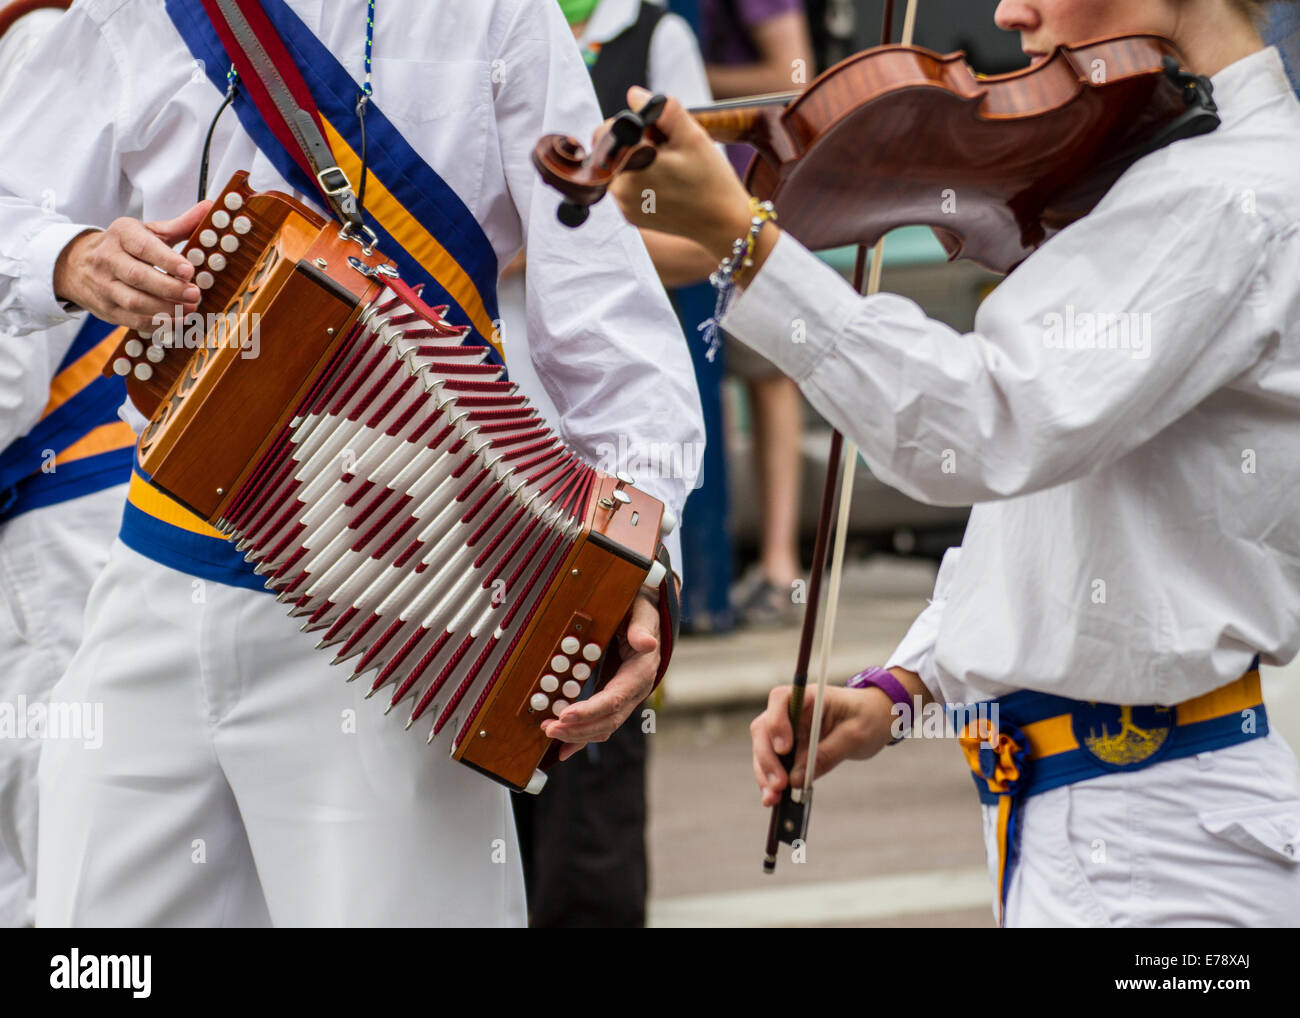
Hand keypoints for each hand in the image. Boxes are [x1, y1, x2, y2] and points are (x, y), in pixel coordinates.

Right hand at [52, 201, 212, 331]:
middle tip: (194, 294)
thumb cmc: (124, 247)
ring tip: (189, 308)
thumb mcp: (147, 231)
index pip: (143, 247)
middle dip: (169, 288)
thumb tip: (210, 208)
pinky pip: (132, 320)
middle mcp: (107, 259)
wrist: (77, 264)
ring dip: (165, 309)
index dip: (167, 260)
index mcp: (121, 235)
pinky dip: (156, 323)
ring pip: (133, 301)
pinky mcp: (106, 309)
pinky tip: (176, 321)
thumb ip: (180, 224)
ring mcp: (104, 286)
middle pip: (138, 276)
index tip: (189, 270)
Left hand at [541, 589, 660, 759]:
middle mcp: (635, 690)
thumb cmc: (641, 609)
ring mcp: (625, 697)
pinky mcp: (613, 698)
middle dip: (578, 728)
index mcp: (641, 671)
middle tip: (549, 728)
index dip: (590, 710)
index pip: (615, 699)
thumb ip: (642, 627)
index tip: (565, 715)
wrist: (646, 613)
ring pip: (603, 726)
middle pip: (608, 720)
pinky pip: (599, 723)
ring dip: (576, 734)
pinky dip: (581, 736)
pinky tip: (563, 747)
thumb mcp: (642, 611)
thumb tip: (647, 644)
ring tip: (548, 731)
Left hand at [606, 87, 753, 259]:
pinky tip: (668, 186)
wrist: (723, 224)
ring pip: (619, 169)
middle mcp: (619, 189)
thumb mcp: (692, 136)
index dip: (631, 125)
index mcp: (630, 166)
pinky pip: (627, 188)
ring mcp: (624, 206)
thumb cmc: (710, 180)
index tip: (656, 134)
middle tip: (667, 152)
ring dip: (638, 162)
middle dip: (634, 144)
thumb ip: (663, 110)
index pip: (607, 131)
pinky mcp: (631, 217)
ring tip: (670, 169)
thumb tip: (634, 95)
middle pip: (612, 151)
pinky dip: (641, 181)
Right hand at [750, 683, 899, 806]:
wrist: (874, 720)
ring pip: (763, 748)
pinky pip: (772, 763)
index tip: (785, 749)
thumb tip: (796, 779)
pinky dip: (770, 780)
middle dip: (767, 758)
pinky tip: (773, 798)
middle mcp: (792, 711)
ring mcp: (787, 729)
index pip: (780, 699)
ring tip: (773, 798)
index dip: (776, 722)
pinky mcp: (789, 748)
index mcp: (809, 696)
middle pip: (764, 728)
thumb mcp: (855, 736)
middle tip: (779, 784)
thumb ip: (827, 754)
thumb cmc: (867, 719)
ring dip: (765, 773)